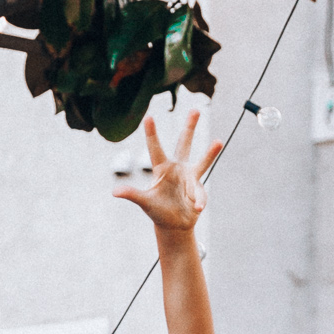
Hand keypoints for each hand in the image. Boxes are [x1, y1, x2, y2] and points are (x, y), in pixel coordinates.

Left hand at [113, 111, 221, 233]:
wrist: (174, 225)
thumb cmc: (157, 211)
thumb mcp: (145, 203)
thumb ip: (132, 195)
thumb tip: (114, 192)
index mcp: (161, 168)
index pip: (155, 148)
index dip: (152, 133)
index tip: (149, 117)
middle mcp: (177, 168)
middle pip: (184, 143)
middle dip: (190, 127)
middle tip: (195, 109)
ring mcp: (190, 177)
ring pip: (202, 161)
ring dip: (210, 152)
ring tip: (218, 141)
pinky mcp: (200, 189)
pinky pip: (200, 194)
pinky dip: (199, 201)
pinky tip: (196, 208)